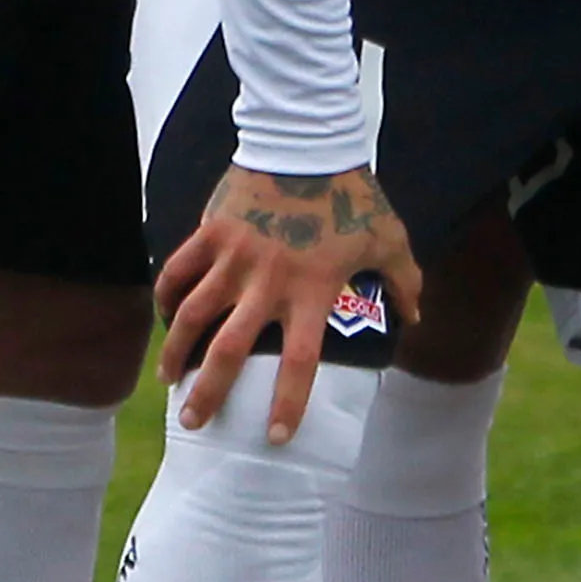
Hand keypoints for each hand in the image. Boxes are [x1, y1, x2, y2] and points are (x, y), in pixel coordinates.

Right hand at [152, 162, 415, 442]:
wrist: (308, 144)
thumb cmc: (352, 195)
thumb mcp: (389, 237)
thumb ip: (404, 281)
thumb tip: (415, 317)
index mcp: (313, 290)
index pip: (301, 361)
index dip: (288, 402)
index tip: (274, 436)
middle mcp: (268, 282)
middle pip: (228, 350)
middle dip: (208, 391)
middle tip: (194, 421)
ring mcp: (234, 258)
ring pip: (192, 316)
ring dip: (176, 353)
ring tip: (168, 381)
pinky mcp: (211, 233)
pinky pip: (178, 271)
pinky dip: (167, 297)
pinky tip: (165, 318)